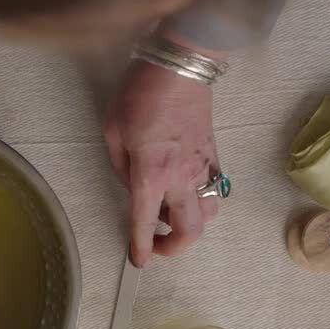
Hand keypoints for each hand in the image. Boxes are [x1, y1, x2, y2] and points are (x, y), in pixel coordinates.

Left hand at [103, 58, 220, 266]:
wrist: (180, 67)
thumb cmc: (141, 94)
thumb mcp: (113, 131)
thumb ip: (121, 168)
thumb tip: (132, 188)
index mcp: (151, 174)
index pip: (145, 223)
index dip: (140, 248)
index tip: (138, 261)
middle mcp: (182, 178)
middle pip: (190, 230)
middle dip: (173, 247)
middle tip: (156, 243)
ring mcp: (203, 168)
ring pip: (208, 214)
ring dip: (190, 224)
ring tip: (169, 214)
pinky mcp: (215, 157)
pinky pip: (216, 191)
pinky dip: (202, 202)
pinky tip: (185, 193)